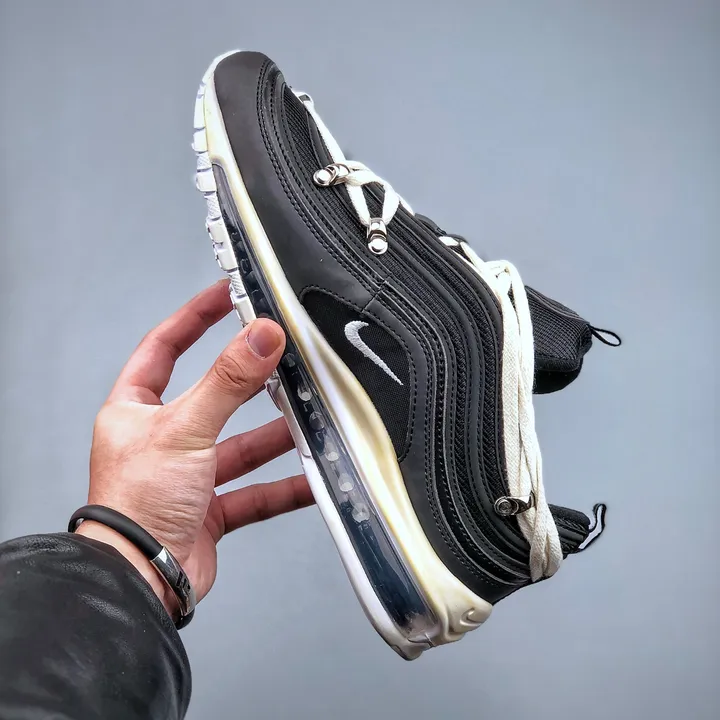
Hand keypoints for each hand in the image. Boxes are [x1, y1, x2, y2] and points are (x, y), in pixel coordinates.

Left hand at [76, 279, 313, 617]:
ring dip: (276, 436)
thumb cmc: (136, 505)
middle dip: (250, 382)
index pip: (164, 347)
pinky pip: (256, 492)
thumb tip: (262, 336)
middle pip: (214, 397)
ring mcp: (188, 477)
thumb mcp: (185, 428)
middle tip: (285, 358)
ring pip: (241, 446)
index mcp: (137, 411)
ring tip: (312, 418)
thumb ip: (228, 382)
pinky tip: (314, 479)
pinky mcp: (209, 510)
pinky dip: (284, 487)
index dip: (194, 318)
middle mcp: (162, 440)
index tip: (227, 294)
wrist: (140, 581)